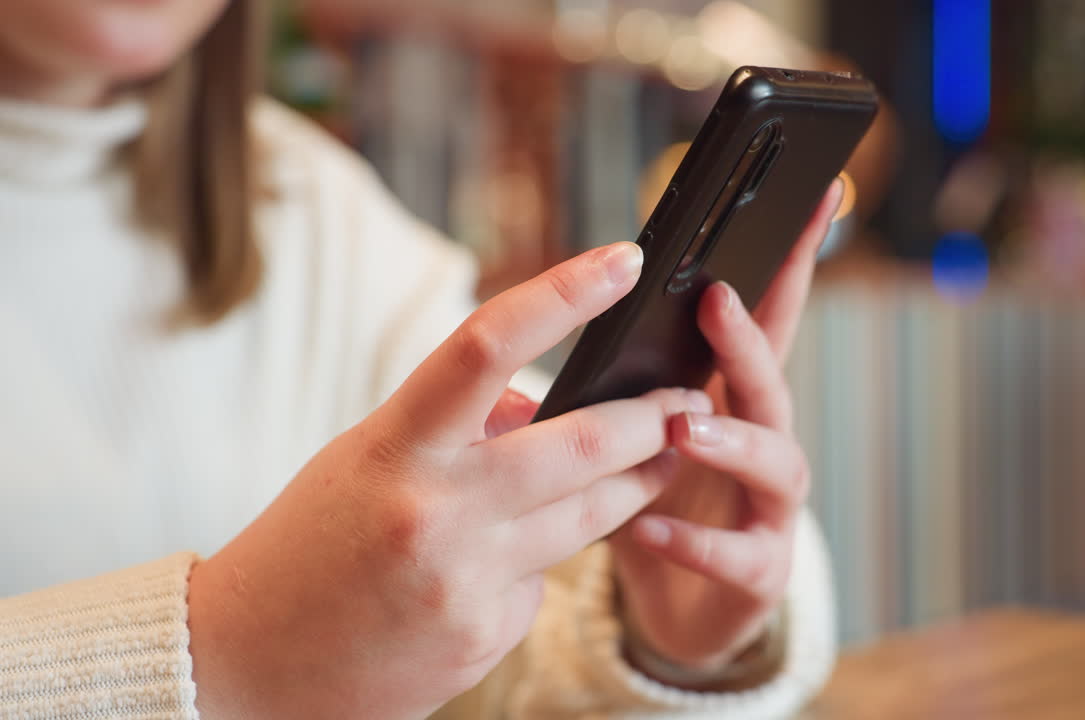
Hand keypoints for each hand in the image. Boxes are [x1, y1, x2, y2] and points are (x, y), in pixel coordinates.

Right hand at [187, 242, 707, 718]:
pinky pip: (546, 582)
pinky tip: (510, 566)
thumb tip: (540, 404)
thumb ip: (455, 427)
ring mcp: (465, 581)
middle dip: (651, 420)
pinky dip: (544, 561)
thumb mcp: (367, 461)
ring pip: (592, 517)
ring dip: (637, 483)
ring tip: (660, 459)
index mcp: (393, 446)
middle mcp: (435, 510)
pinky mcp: (485, 637)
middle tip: (687, 401)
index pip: (487, 345)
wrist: (245, 667)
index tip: (624, 259)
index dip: (564, 294)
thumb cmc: (309, 545)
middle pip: (583, 444)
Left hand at [610, 180, 844, 674]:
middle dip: (749, 341)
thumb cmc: (649, 505)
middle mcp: (762, 447)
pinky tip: (651, 527)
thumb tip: (543, 345)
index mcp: (730, 404)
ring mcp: (768, 511)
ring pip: (778, 464)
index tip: (815, 197)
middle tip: (716, 300)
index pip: (766, 322)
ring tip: (682, 428)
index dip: (792, 262)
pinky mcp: (758, 574)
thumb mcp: (626, 441)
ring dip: (733, 441)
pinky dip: (695, 539)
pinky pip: (739, 556)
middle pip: (772, 384)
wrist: (670, 612)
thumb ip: (606, 394)